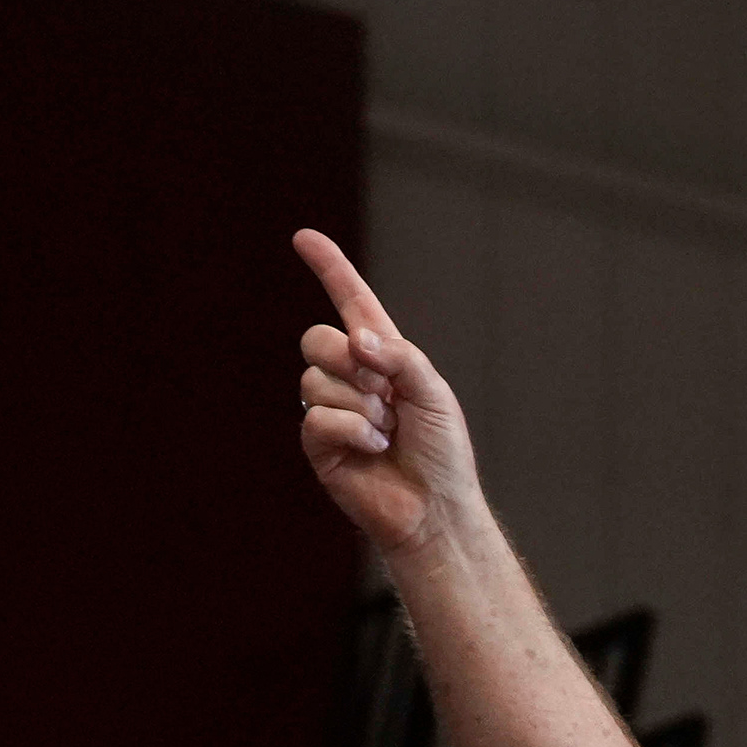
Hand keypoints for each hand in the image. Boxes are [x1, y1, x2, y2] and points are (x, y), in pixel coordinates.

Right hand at [291, 228, 482, 561]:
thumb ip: (399, 356)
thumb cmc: (441, 452)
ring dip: (361, 406)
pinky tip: (375, 450)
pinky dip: (352, 431)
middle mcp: (350, 378)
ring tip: (387, 433)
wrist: (435, 508)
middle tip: (386, 395)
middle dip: (350, 362)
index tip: (304, 238)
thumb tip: (356, 340)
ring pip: (316, 379)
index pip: (350, 302)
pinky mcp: (319, 444)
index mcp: (382, 356)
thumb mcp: (432, 391)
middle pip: (316, 339)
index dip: (329, 269)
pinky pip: (317, 416)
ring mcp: (330, 410)